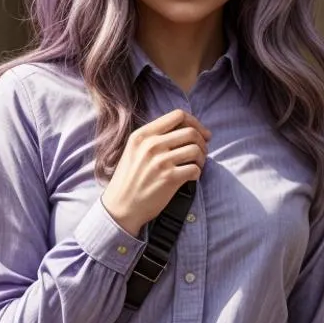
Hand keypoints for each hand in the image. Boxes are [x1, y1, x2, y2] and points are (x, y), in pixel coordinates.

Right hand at [102, 109, 210, 236]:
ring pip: (196, 149)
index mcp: (142, 135)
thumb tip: (185, 130)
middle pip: (191, 132)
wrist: (121, 207)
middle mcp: (151, 145)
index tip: (201, 133)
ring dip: (202, 158)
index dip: (195, 122)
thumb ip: (153, 138)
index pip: (178, 115)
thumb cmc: (130, 180)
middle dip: (202, 141)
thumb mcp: (134, 151)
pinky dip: (197, 173)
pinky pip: (195, 169)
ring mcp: (160, 161)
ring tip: (197, 165)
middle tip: (202, 152)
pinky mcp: (169, 178)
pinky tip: (191, 177)